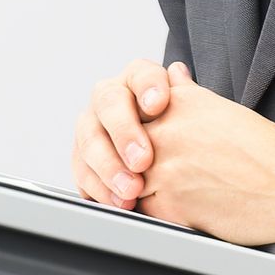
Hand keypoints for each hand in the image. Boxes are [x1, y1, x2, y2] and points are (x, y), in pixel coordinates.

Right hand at [71, 58, 178, 207]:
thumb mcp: (192, 116)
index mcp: (137, 80)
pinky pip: (82, 171)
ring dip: (109, 168)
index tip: (159, 104)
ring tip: (131, 190)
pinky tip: (118, 201)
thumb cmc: (188, 137)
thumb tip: (178, 73)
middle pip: (108, 104)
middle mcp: (110, 98)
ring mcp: (93, 126)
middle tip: (142, 160)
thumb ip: (186, 97)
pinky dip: (100, 189)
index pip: (140, 74)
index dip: (148, 87)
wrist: (176, 163)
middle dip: (124, 133)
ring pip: (89, 139)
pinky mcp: (84, 158)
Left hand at [134, 66, 274, 247]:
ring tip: (163, 197)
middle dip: (124, 165)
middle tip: (142, 177)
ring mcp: (164, 166)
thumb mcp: (222, 108)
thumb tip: (172, 73)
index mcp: (176, 100)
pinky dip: (151, 215)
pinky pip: (141, 211)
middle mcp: (166, 128)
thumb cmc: (267, 153)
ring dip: (135, 192)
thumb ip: (186, 94)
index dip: (126, 135)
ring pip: (123, 181)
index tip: (137, 146)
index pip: (123, 112)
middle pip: (119, 147)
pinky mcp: (170, 203)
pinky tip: (175, 212)